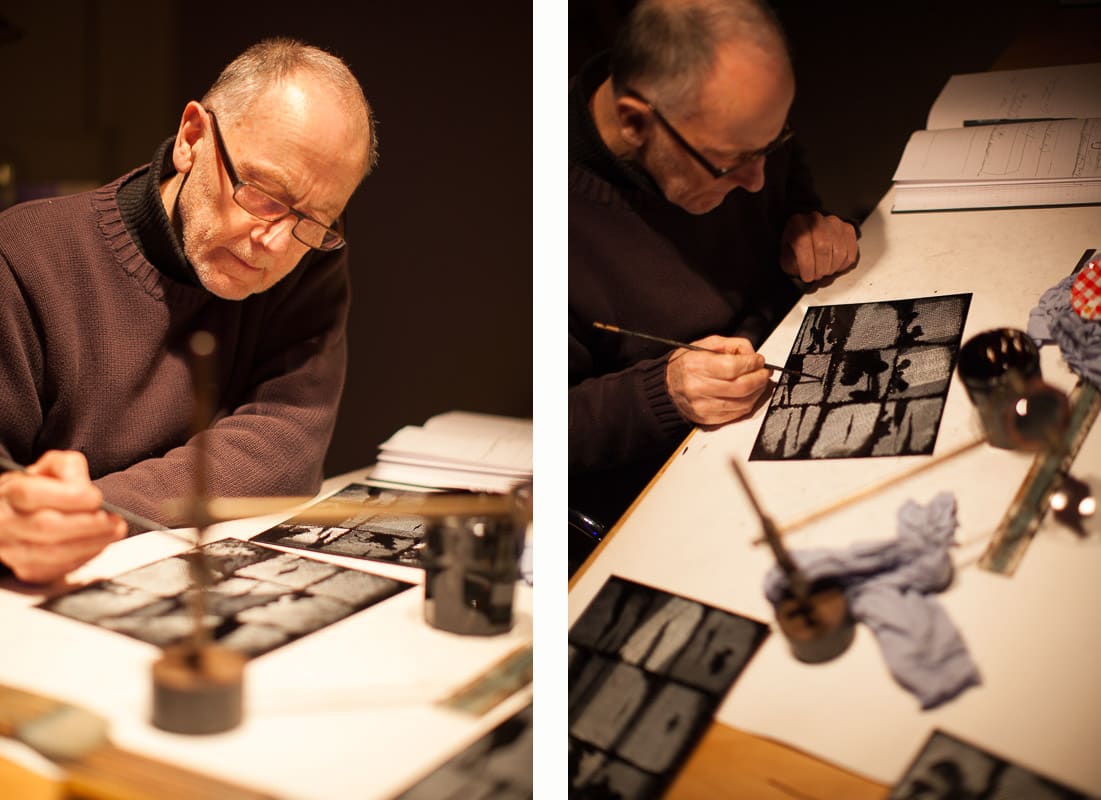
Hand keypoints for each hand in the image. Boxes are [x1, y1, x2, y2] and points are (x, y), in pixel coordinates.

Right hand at [0, 451, 125, 582]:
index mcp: (10, 492)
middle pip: (46, 527)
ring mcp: (12, 549)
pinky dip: (83, 558)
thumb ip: (69, 468)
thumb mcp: (52, 467)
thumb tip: (84, 488)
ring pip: (52, 553)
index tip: (97, 498)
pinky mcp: (26, 570)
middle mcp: (6, 522)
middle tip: (115, 521)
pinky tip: (98, 545)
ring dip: (91, 544)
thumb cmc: (40, 489)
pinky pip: (56, 570)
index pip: (32, 495)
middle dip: (88, 525)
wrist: (18, 514)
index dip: (70, 498)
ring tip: (114, 532)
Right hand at [666, 335, 771, 425]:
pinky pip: (737, 414)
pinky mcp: (708, 419)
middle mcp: (698, 387)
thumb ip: (730, 345)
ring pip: (743, 402)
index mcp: (696, 365)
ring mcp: (703, 406)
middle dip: (759, 378)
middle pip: (741, 386)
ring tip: (758, 382)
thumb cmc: (685, 365)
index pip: (733, 367)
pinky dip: (748, 403)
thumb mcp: (704, 345)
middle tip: (764, 372)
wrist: (666, 388)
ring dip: (757, 392)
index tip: (759, 360)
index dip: (752, 363)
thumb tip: (751, 354)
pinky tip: (748, 394)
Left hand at [780, 212, 858, 283]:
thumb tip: (801, 271)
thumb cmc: (797, 245)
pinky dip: (843, 264)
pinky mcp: (847, 229)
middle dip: (820, 268)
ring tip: (824, 271)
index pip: (803, 244)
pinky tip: (835, 267)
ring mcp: (834, 223)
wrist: (809, 233)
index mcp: (798, 223)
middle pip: (823, 248)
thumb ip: (791, 262)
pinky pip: (850, 252)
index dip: (807, 265)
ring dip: (831, 268)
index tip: (807, 277)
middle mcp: (817, 219)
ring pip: (839, 252)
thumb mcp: (786, 254)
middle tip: (816, 276)